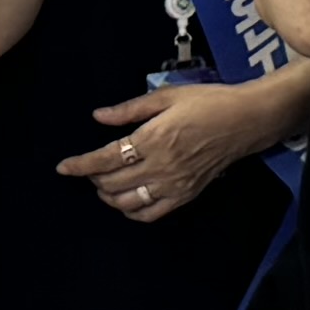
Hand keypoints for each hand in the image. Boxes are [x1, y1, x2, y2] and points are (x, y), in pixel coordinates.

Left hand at [70, 72, 291, 221]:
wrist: (246, 120)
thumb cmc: (207, 101)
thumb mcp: (167, 96)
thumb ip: (130, 110)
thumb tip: (99, 116)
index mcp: (152, 138)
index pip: (105, 158)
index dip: (81, 165)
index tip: (64, 167)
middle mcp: (160, 166)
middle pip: (112, 182)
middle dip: (93, 178)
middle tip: (90, 169)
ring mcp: (173, 185)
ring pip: (128, 202)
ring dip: (108, 197)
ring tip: (104, 186)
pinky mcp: (185, 195)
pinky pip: (151, 213)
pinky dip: (132, 211)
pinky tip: (126, 202)